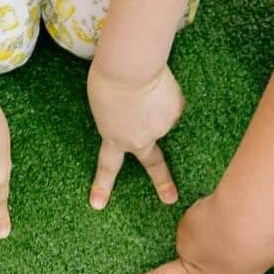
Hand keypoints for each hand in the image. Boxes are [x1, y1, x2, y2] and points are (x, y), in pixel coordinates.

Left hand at [87, 64, 182, 209]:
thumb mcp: (103, 105)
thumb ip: (120, 118)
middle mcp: (140, 140)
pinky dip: (166, 93)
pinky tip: (158, 84)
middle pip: (154, 164)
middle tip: (170, 198)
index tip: (98, 205)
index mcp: (114, 138)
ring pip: (161, 117)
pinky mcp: (176, 112)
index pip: (108, 166)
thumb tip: (143, 118)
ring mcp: (161, 128)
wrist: (130, 68)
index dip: (102, 186)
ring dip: (156, 104)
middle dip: (162, 182)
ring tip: (145, 87)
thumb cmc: (108, 81)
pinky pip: (172, 103)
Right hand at [102, 187, 273, 273]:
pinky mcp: (186, 223)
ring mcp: (187, 245)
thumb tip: (241, 249)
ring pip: (200, 238)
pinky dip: (217, 214)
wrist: (245, 212)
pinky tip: (230, 210)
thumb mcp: (270, 257)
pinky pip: (204, 218)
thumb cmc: (265, 237)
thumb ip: (253, 259)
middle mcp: (198, 269)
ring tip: (242, 221)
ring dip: (217, 229)